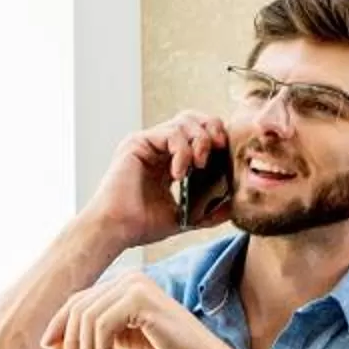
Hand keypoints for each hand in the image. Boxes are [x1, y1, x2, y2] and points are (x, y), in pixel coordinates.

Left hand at [41, 272, 240, 348]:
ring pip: (88, 318)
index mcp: (120, 283)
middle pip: (79, 308)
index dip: (59, 324)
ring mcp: (135, 285)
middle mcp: (127, 278)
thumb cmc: (158, 347)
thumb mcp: (113, 343)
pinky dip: (100, 348)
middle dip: (71, 343)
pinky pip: (103, 324)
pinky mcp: (142, 300)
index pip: (77, 300)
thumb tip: (48, 344)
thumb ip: (85, 338)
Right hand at [81, 111, 232, 250]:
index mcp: (167, 160)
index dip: (215, 137)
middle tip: (219, 149)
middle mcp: (156, 147)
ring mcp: (146, 143)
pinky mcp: (137, 142)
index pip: (197, 133)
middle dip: (212, 129)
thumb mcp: (183, 217)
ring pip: (184, 121)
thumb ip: (207, 211)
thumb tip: (232, 209)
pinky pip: (171, 133)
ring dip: (199, 140)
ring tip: (198, 165)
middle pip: (193, 118)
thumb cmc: (140, 226)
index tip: (225, 155)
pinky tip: (178, 173)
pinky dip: (182, 151)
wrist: (116, 230)